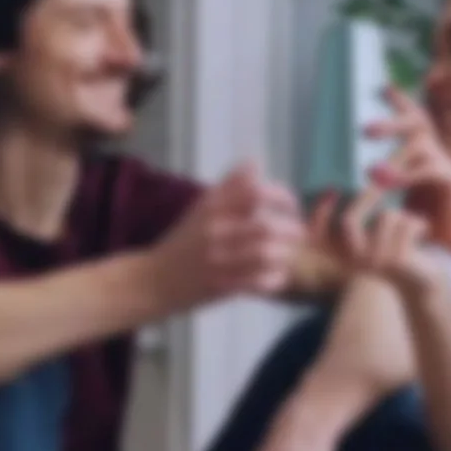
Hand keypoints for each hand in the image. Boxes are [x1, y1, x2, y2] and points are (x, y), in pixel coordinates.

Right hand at [149, 160, 304, 309]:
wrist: (152, 281)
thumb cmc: (182, 242)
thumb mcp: (201, 208)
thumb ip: (229, 186)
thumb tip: (255, 163)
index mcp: (212, 207)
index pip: (255, 191)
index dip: (282, 196)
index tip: (291, 206)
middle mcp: (215, 230)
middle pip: (267, 227)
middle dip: (292, 231)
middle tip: (298, 235)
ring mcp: (218, 260)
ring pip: (267, 255)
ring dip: (286, 255)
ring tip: (288, 256)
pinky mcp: (221, 287)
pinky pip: (261, 282)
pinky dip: (276, 278)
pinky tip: (277, 275)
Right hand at [305, 190, 437, 298]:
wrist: (425, 277)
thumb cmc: (399, 247)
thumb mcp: (376, 230)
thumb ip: (361, 210)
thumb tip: (350, 180)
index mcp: (345, 255)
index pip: (318, 235)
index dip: (319, 214)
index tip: (331, 192)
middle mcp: (355, 261)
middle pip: (348, 220)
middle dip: (368, 196)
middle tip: (383, 184)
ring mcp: (374, 263)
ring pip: (386, 216)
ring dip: (403, 213)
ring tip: (411, 221)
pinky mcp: (396, 262)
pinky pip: (406, 224)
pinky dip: (418, 221)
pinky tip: (423, 229)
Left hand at [364, 88, 450, 246]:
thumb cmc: (425, 217)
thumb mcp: (402, 194)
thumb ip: (386, 178)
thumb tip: (356, 168)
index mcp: (426, 151)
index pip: (415, 118)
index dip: (402, 101)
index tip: (383, 88)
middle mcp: (438, 152)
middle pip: (419, 123)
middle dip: (393, 121)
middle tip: (365, 129)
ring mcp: (448, 164)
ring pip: (422, 146)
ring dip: (394, 154)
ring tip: (370, 168)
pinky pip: (431, 170)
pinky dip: (408, 175)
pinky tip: (389, 182)